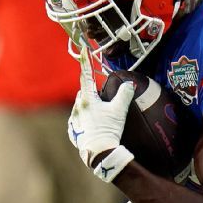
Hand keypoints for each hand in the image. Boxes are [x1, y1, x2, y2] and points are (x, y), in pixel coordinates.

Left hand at [69, 46, 134, 167]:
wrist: (99, 152)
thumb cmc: (109, 129)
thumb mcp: (119, 110)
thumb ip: (124, 94)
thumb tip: (129, 83)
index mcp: (87, 99)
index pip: (86, 75)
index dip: (86, 61)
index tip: (84, 49)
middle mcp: (77, 107)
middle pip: (84, 94)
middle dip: (92, 94)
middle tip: (104, 102)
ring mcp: (73, 120)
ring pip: (80, 107)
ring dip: (88, 108)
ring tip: (100, 119)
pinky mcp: (72, 132)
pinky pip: (78, 121)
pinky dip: (85, 121)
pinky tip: (93, 128)